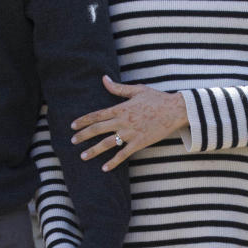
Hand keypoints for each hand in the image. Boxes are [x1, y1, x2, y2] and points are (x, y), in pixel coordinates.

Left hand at [72, 75, 187, 169]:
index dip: (83, 121)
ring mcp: (130, 133)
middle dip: (83, 135)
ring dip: (93, 150)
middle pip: (97, 129)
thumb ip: (118, 88)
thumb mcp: (136, 90)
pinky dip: (113, 162)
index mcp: (120, 108)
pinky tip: (104, 168)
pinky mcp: (139, 143)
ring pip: (107, 143)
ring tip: (82, 156)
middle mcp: (123, 121)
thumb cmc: (157, 98)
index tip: (73, 126)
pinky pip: (123, 154)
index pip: (97, 115)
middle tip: (72, 141)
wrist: (175, 110)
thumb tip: (103, 79)